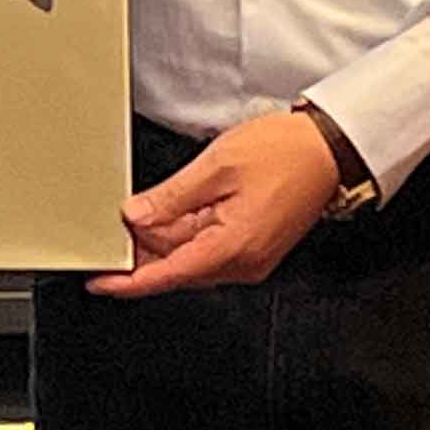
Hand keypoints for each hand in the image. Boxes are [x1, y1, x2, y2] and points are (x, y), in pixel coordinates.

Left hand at [89, 110, 344, 298]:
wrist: (330, 148)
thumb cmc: (286, 153)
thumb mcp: (216, 167)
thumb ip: (171, 197)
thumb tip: (136, 217)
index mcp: (232, 249)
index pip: (167, 276)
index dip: (128, 281)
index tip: (99, 281)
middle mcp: (243, 262)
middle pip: (176, 268)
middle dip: (141, 252)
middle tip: (110, 230)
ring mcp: (250, 256)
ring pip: (191, 258)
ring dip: (163, 240)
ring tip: (139, 214)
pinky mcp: (254, 245)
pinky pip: (208, 247)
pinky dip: (185, 233)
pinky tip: (171, 212)